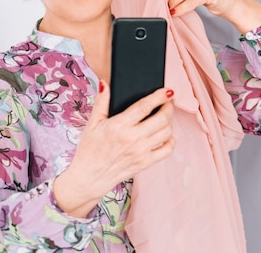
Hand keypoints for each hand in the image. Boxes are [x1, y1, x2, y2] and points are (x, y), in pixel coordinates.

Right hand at [53, 82, 174, 217]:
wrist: (88, 178)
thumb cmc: (89, 149)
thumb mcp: (92, 123)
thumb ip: (101, 102)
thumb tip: (105, 83)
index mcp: (118, 126)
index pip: (145, 107)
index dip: (159, 96)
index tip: (168, 90)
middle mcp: (132, 139)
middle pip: (161, 119)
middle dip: (168, 107)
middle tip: (167, 102)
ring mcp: (140, 152)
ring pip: (167, 132)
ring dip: (170, 122)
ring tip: (165, 116)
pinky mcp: (145, 163)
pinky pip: (167, 150)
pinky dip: (171, 141)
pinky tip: (166, 135)